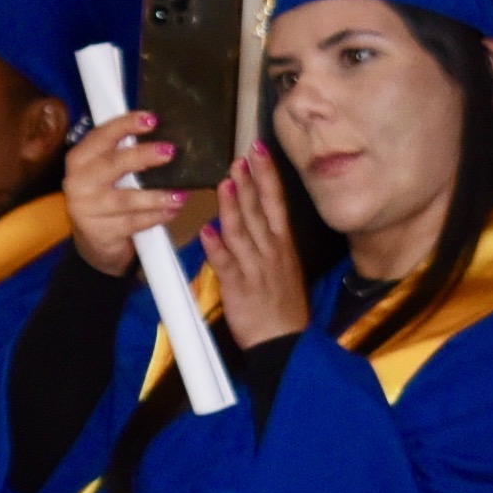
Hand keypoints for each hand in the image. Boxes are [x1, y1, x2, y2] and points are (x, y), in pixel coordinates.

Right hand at [63, 108, 188, 278]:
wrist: (93, 241)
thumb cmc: (106, 196)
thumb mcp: (106, 172)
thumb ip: (123, 153)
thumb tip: (163, 137)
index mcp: (80, 158)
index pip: (102, 135)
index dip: (126, 125)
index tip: (152, 119)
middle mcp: (78, 181)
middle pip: (113, 164)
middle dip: (144, 156)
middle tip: (170, 152)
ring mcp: (87, 209)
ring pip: (127, 199)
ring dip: (157, 195)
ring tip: (180, 194)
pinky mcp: (100, 232)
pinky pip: (134, 222)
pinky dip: (157, 216)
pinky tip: (172, 211)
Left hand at [198, 148, 310, 348]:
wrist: (284, 341)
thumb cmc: (282, 305)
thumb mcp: (283, 267)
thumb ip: (266, 241)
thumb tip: (248, 217)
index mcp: (283, 244)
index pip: (276, 202)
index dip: (267, 175)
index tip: (259, 151)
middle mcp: (272, 251)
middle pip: (260, 210)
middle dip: (250, 182)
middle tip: (240, 157)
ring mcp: (256, 268)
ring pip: (242, 232)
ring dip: (233, 206)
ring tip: (225, 182)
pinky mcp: (240, 287)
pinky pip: (227, 264)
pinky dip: (216, 248)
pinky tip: (207, 231)